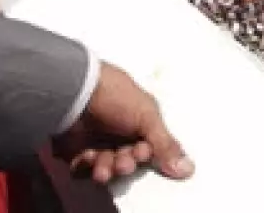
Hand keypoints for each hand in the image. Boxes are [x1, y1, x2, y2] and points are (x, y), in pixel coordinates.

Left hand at [53, 62, 193, 184]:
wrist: (75, 92)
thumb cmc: (115, 96)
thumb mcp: (148, 117)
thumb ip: (166, 145)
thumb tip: (188, 168)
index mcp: (138, 122)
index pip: (148, 148)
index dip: (146, 154)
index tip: (143, 151)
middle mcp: (118, 132)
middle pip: (127, 160)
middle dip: (126, 164)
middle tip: (123, 161)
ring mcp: (96, 141)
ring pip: (106, 168)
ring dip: (106, 169)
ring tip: (102, 166)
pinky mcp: (75, 150)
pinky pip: (83, 170)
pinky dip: (85, 168)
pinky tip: (87, 157)